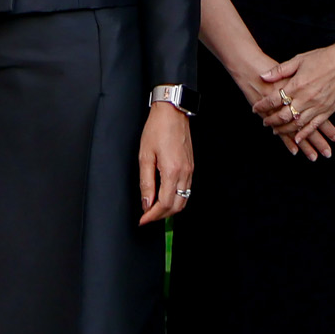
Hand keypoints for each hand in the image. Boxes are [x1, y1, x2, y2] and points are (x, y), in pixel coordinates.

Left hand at [137, 100, 193, 224]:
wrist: (172, 113)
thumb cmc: (157, 129)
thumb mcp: (145, 155)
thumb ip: (146, 182)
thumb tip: (146, 203)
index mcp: (172, 171)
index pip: (164, 204)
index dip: (153, 215)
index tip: (143, 220)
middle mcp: (184, 174)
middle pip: (176, 206)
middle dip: (161, 215)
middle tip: (147, 217)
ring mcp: (190, 171)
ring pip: (184, 200)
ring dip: (170, 209)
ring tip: (155, 209)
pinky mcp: (191, 167)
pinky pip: (186, 191)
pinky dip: (176, 199)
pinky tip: (165, 197)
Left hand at [231, 53, 334, 161]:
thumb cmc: (322, 58)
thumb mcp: (298, 60)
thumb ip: (280, 70)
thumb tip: (263, 76)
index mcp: (297, 85)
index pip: (274, 100)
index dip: (263, 106)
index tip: (255, 109)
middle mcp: (306, 98)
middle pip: (283, 115)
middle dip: (272, 121)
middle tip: (264, 123)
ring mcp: (318, 106)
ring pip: (297, 124)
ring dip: (285, 129)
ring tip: (276, 130)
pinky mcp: (328, 111)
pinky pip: (314, 126)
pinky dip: (304, 134)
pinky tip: (297, 139)